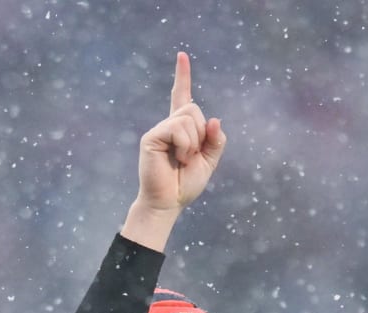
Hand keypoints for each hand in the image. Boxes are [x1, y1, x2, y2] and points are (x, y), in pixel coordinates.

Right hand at [125, 52, 226, 244]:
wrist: (169, 202)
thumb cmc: (185, 183)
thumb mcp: (209, 161)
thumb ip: (216, 140)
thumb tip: (215, 119)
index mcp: (182, 128)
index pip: (183, 97)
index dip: (183, 76)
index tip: (182, 56)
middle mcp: (169, 125)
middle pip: (195, 109)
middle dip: (201, 134)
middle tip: (190, 156)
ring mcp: (159, 129)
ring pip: (189, 118)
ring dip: (193, 142)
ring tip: (182, 159)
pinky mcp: (151, 137)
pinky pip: (177, 129)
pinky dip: (184, 145)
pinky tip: (176, 158)